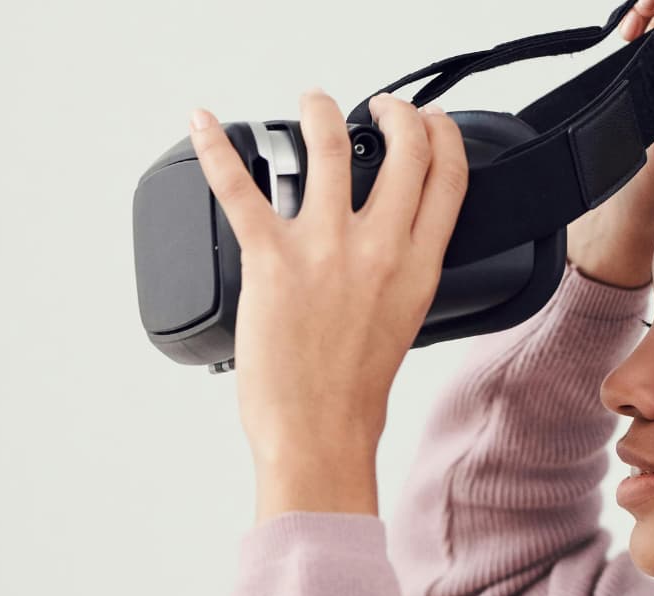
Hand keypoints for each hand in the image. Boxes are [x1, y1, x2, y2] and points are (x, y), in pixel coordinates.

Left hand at [188, 89, 468, 521]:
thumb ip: (400, 273)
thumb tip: (388, 244)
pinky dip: (216, 149)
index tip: (428, 122)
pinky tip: (204, 124)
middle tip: (374, 108)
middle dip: (393, 112)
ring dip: (321, 111)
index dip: (442, 134)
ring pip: (330, 147)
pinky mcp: (271, 259)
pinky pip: (240, 188)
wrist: (318, 433)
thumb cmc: (351, 394)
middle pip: (403, 148)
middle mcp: (378, 248)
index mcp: (417, 265)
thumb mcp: (402, 323)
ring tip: (312, 103)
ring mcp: (324, 249)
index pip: (449, 176)